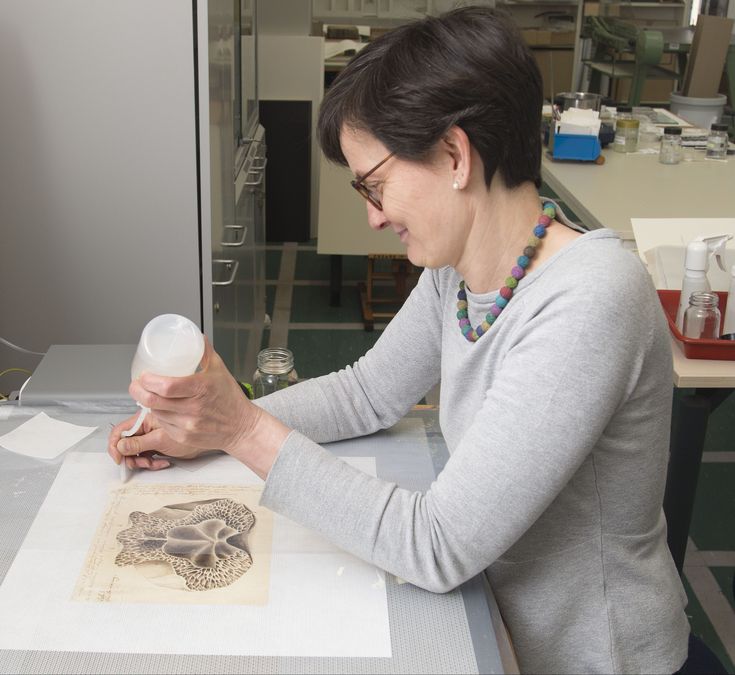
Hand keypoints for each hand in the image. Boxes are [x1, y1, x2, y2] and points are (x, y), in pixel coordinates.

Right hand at [108, 411, 211, 470]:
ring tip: (154, 463)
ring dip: (141, 460)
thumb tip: (121, 446)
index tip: (119, 458)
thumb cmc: (193, 433)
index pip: (120, 431)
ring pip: (136, 450)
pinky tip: (162, 462)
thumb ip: (141, 443)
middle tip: (142, 464)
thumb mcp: (162, 441)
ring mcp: (152, 434)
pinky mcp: (157, 442)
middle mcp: (146, 425)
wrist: (211, 435)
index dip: (115, 445)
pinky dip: (151, 461)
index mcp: (144, 419)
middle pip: (126, 443)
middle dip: (131, 456)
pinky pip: (146, 454)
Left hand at [125, 338, 288, 478]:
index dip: (147, 381)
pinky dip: (160, 416)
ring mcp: (188, 426)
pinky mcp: (184, 438)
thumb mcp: (220, 369)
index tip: (143, 375)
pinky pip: (163, 425)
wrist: (241, 426)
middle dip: (138, 392)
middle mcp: (193, 409)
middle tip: (136, 384)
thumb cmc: (230, 398)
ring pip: (156, 413)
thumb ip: (205, 352)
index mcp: (201, 389)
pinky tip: (163, 409)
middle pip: (153, 401)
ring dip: (149, 403)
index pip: (165, 386)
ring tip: (149, 395)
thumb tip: (196, 336)